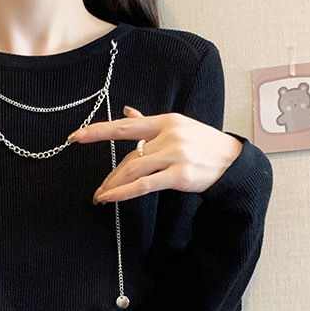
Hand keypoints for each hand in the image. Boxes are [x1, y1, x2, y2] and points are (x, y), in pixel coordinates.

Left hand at [67, 106, 242, 203]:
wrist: (232, 162)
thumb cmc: (204, 145)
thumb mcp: (178, 128)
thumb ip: (149, 123)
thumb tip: (127, 112)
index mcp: (165, 121)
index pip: (125, 126)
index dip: (99, 131)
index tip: (77, 136)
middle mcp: (169, 135)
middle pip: (129, 156)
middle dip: (111, 175)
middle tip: (99, 189)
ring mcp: (175, 155)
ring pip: (134, 170)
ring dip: (114, 185)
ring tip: (102, 197)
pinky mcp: (179, 175)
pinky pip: (145, 185)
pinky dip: (124, 192)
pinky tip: (110, 198)